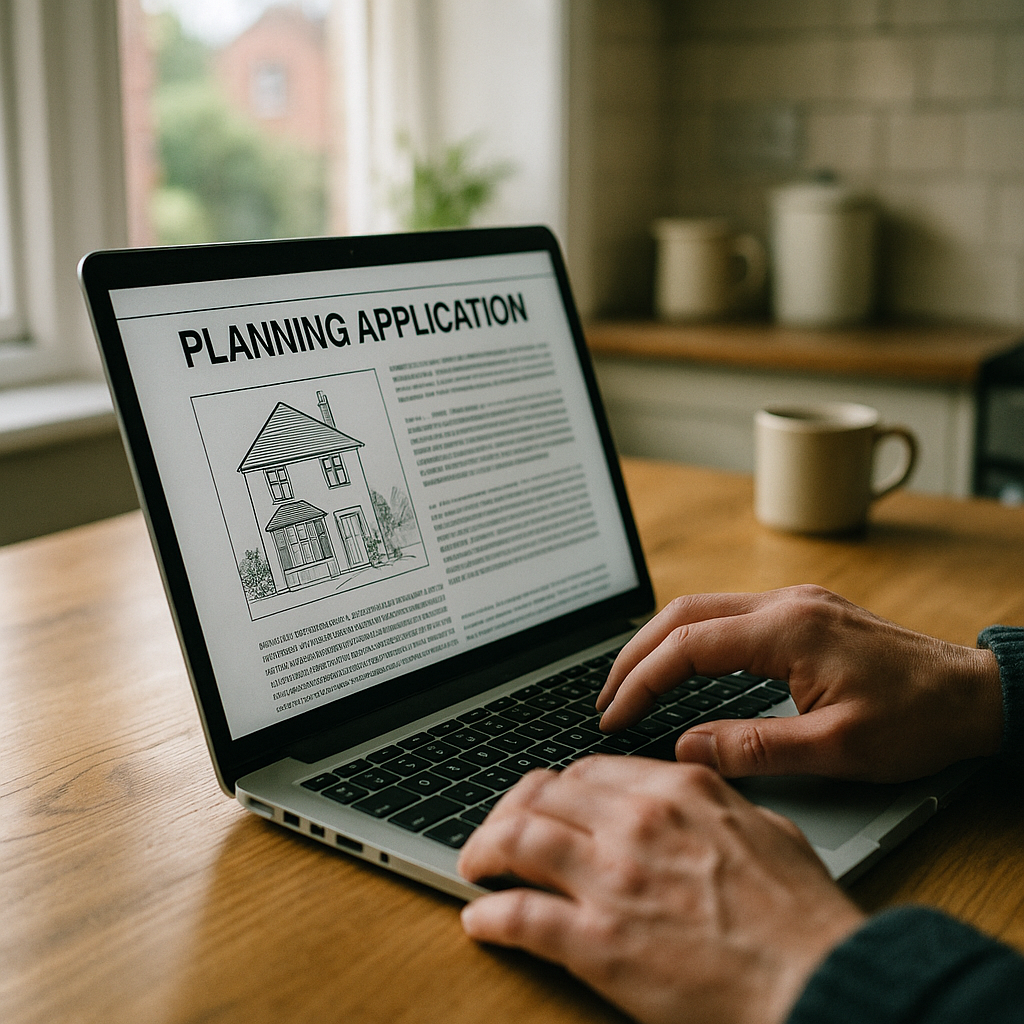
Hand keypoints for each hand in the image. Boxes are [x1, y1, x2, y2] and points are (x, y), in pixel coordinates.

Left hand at [459, 756, 863, 1023]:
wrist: (819, 981)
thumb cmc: (803, 917)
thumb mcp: (766, 830)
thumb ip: (717, 805)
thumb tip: (695, 801)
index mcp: (678, 789)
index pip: (588, 771)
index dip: (556, 788)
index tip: (546, 804)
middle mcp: (636, 821)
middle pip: (543, 795)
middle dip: (509, 809)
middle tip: (496, 830)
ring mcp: (613, 878)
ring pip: (518, 840)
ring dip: (484, 848)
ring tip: (473, 863)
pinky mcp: (598, 941)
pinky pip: (521, 916)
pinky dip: (490, 914)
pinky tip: (480, 919)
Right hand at [596, 586, 1002, 782]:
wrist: (975, 695)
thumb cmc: (916, 721)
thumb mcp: (835, 749)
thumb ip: (753, 747)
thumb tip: (687, 750)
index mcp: (786, 630)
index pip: (687, 645)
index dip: (641, 680)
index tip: (615, 714)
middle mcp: (784, 604)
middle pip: (682, 613)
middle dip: (635, 654)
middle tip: (606, 697)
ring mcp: (793, 603)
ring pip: (701, 608)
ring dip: (660, 643)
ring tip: (631, 684)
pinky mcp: (801, 613)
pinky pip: (727, 615)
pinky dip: (690, 639)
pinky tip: (681, 667)